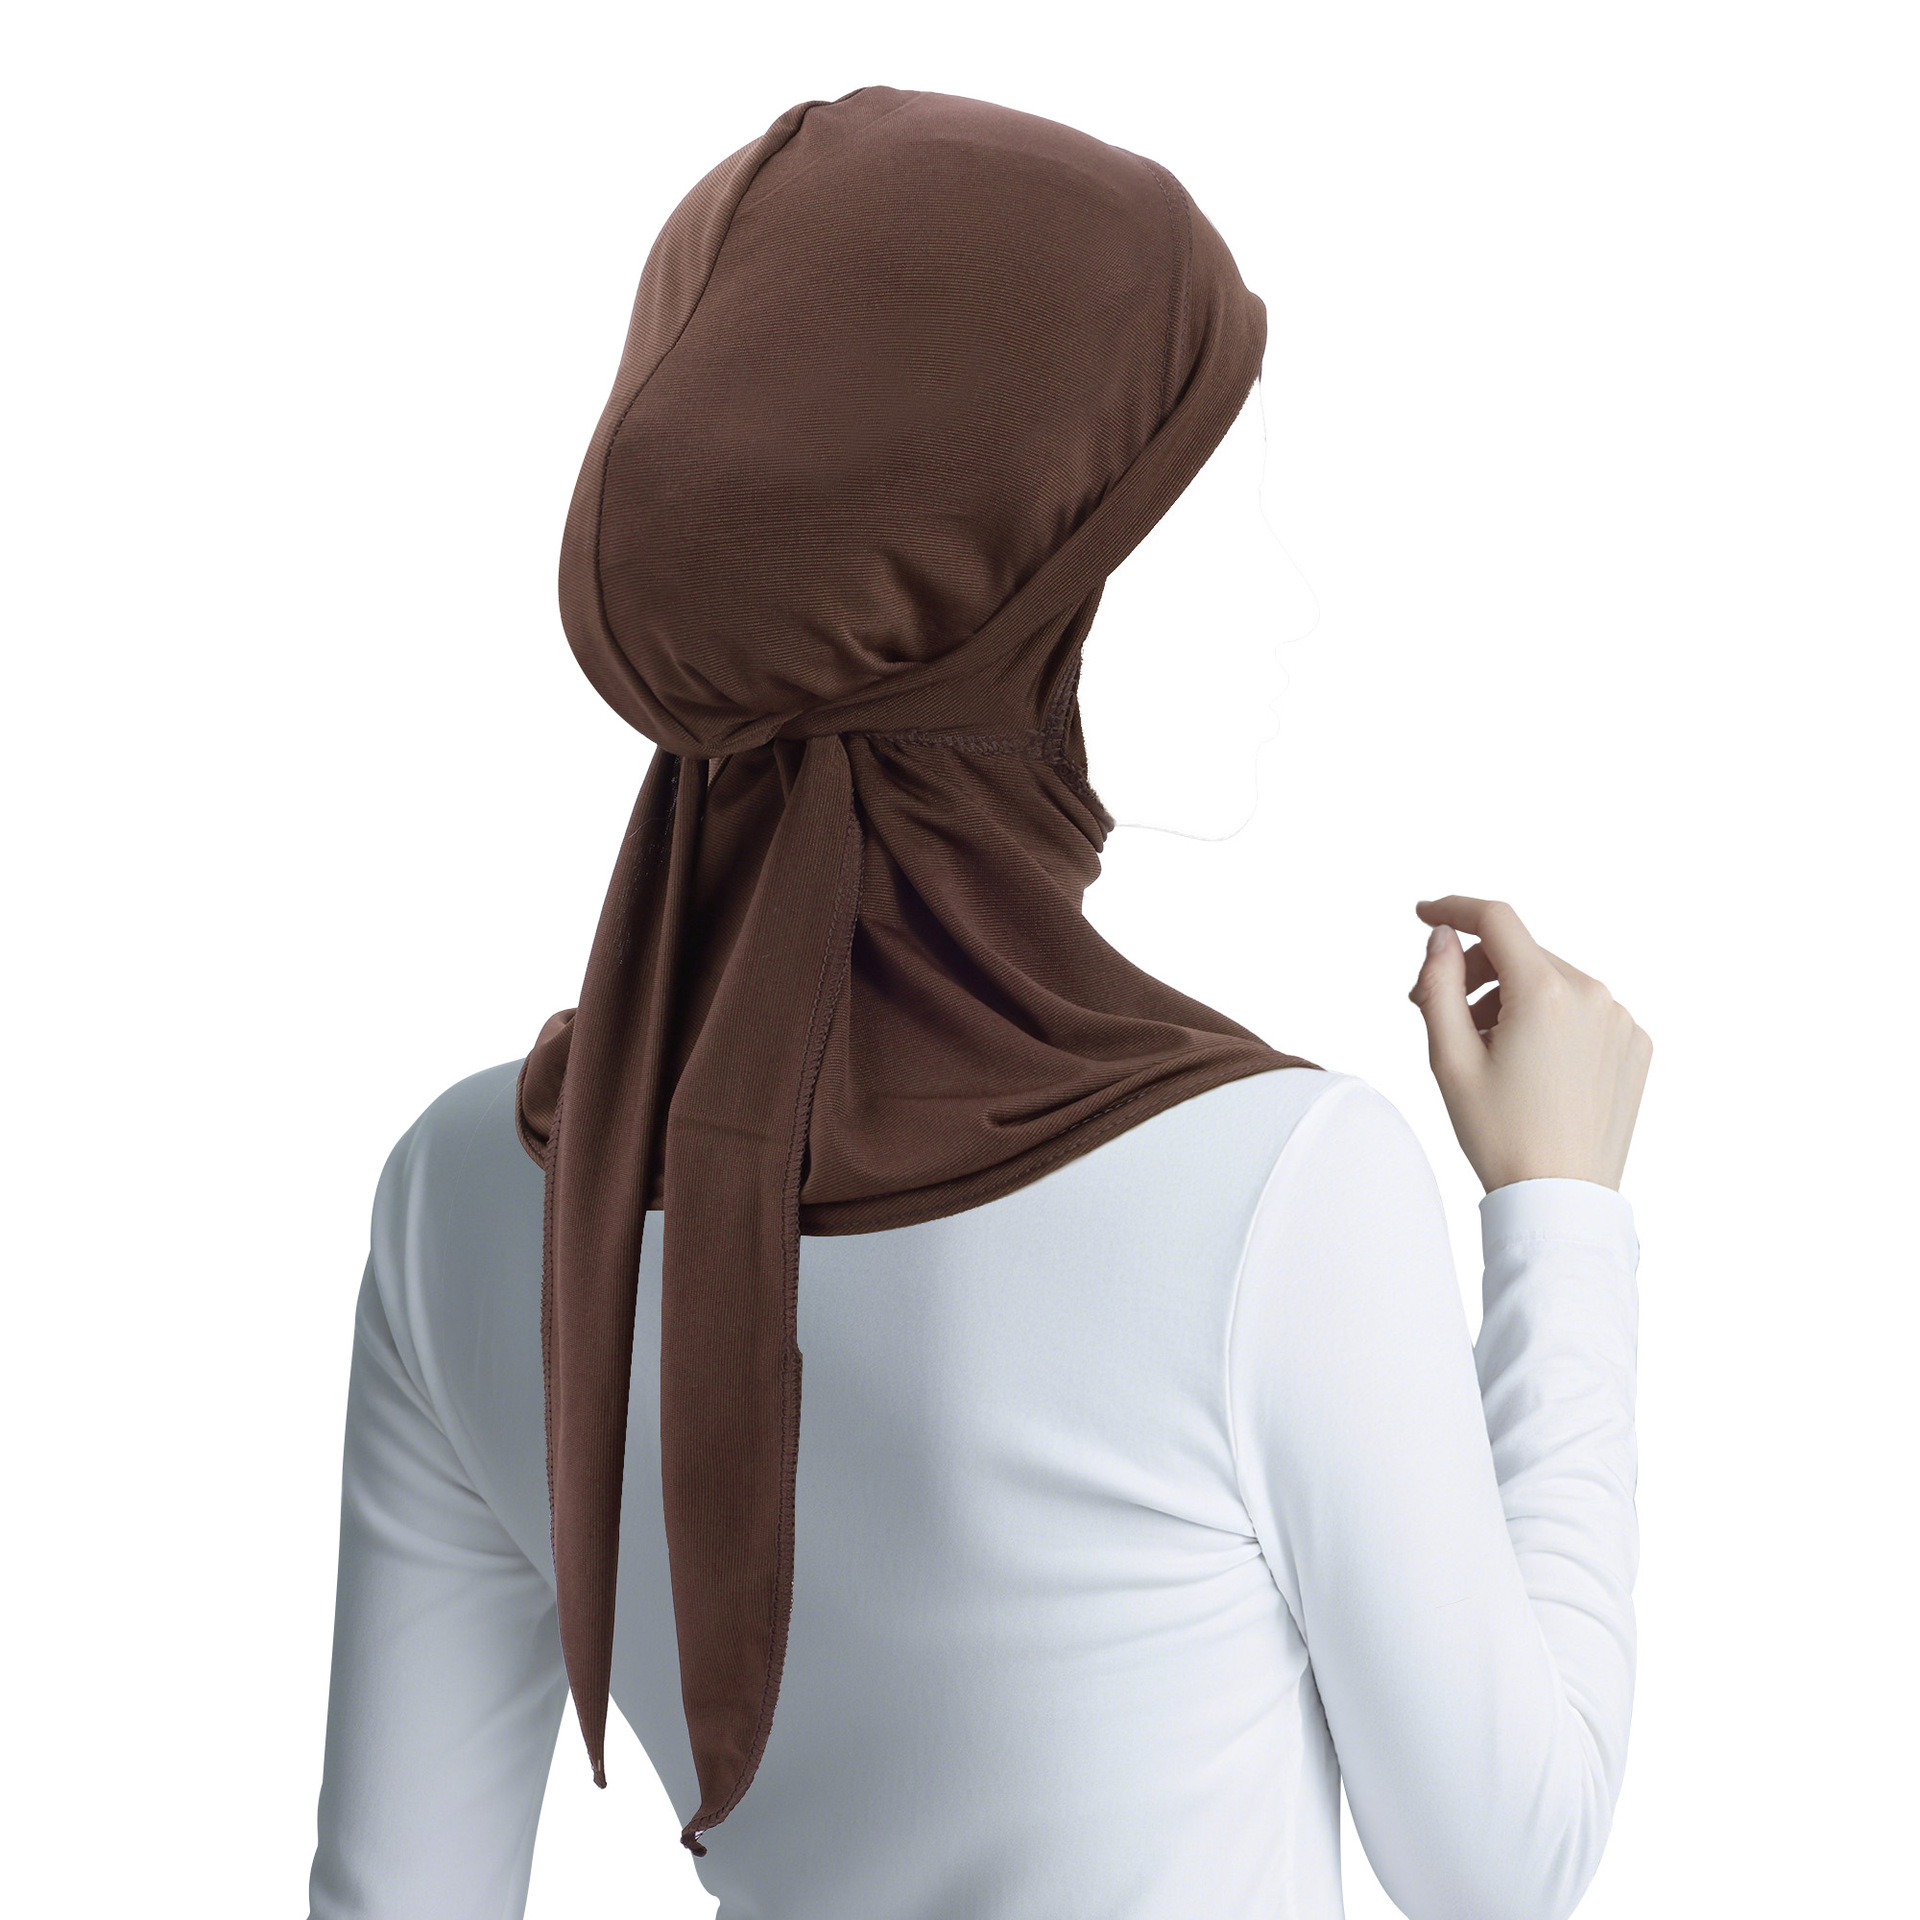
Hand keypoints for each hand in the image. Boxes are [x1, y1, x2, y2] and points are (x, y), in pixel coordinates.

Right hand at [1408, 896, 1651, 1192]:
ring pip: (1551, 982)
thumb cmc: (1500, 1134)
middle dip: (1477, 974)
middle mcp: (1593, 995)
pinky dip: (1550, 1022)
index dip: (1453, 910)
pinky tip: (1531, 1067)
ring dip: (1512, 999)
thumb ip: (1438, 983)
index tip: (1425, 915)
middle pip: (1520, 953)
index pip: (1495, 920)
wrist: (1559, 1198)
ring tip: (1490, 1052)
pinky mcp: (1636, 1045)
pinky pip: (1583, 1011)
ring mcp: (1621, 1020)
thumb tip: (1442, 937)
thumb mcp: (1448, 1058)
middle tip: (1443, 1017)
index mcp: (1545, 993)